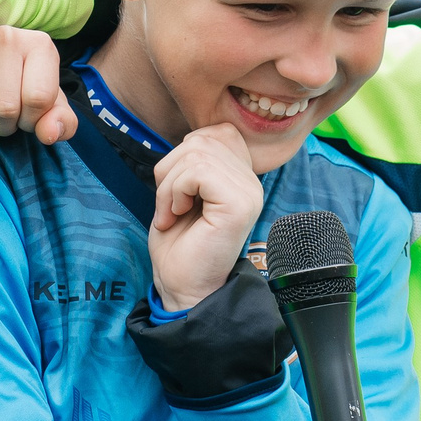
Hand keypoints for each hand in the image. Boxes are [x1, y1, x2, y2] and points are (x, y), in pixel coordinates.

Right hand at [0, 25, 78, 143]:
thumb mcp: (53, 103)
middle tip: (6, 114)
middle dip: (6, 125)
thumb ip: (62, 121)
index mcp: (39, 45)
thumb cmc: (28, 86)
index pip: (37, 99)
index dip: (33, 120)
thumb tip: (49, 134)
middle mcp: (5, 38)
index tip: (29, 114)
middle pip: (4, 109)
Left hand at [148, 126, 263, 310]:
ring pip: (197, 153)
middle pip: (203, 140)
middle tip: (167, 205)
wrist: (183, 289)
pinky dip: (174, 191)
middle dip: (170, 168)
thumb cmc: (179, 246)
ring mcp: (249, 193)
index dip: (186, 152)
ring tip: (170, 213)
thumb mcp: (184, 192)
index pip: (220, 132)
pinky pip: (197, 171)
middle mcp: (252, 183)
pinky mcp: (238, 205)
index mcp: (243, 179)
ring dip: (169, 184)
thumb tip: (190, 138)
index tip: (177, 190)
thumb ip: (195, 162)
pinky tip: (177, 215)